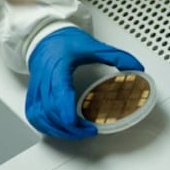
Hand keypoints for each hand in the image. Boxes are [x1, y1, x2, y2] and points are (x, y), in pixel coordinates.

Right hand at [25, 27, 142, 139]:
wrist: (44, 37)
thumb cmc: (64, 41)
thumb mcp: (92, 46)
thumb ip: (116, 57)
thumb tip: (137, 68)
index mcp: (58, 66)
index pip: (58, 91)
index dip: (64, 108)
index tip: (74, 121)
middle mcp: (45, 79)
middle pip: (50, 109)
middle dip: (68, 125)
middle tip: (88, 130)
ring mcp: (36, 88)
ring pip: (40, 115)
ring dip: (57, 129)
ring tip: (76, 133)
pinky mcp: (32, 95)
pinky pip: (33, 115)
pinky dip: (45, 127)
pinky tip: (59, 130)